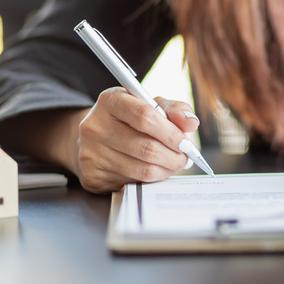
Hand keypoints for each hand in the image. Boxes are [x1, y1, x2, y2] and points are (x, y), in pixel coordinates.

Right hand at [76, 88, 199, 192]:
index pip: (145, 116)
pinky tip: (153, 171)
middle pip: (147, 148)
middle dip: (174, 156)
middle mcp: (95, 126)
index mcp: (110, 101)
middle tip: (184, 157)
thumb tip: (192, 122)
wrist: (93, 139)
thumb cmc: (128, 119)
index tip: (186, 142)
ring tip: (172, 163)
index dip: (171, 132)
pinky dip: (151, 180)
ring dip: (166, 170)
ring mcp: (91, 153)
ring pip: (143, 170)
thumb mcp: (148, 105)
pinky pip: (133, 183)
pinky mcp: (92, 176)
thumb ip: (173, 109)